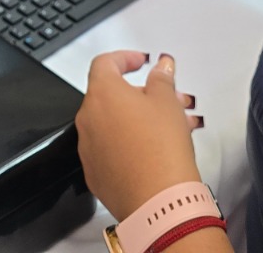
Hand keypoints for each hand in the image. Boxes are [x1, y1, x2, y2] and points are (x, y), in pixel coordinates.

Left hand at [75, 51, 202, 221]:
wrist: (158, 202)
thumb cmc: (161, 151)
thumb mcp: (167, 102)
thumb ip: (161, 78)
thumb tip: (160, 67)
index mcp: (102, 94)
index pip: (104, 63)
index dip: (124, 58)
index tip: (140, 62)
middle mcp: (88, 119)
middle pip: (112, 95)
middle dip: (142, 94)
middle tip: (169, 99)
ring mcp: (89, 148)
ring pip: (114, 123)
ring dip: (140, 119)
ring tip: (173, 126)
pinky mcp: (96, 173)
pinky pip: (112, 149)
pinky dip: (130, 143)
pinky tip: (157, 149)